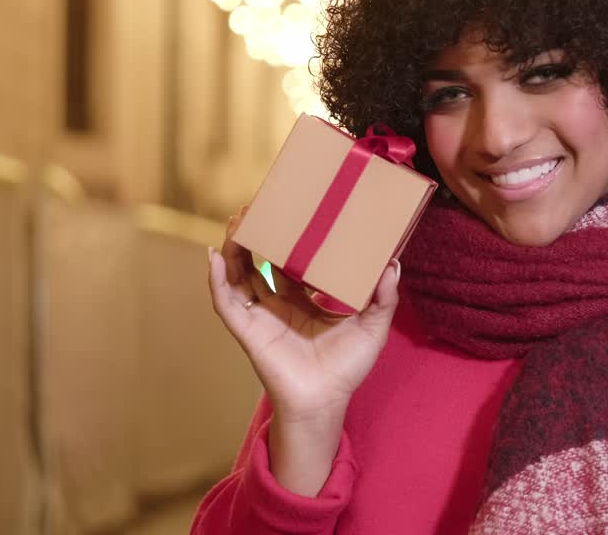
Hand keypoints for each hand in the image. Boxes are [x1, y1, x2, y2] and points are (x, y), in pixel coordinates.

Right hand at [207, 205, 400, 427]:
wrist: (326, 401)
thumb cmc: (348, 367)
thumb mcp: (374, 326)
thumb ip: (384, 296)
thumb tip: (393, 263)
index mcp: (303, 300)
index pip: (289, 262)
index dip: (286, 238)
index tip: (289, 211)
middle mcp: (278, 304)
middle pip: (258, 262)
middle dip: (254, 235)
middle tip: (257, 206)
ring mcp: (260, 316)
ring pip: (237, 275)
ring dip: (233, 248)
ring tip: (237, 220)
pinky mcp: (248, 330)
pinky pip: (226, 302)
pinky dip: (216, 280)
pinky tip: (214, 257)